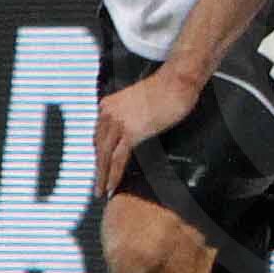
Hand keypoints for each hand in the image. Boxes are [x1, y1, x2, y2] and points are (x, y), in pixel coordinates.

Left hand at [92, 66, 200, 201]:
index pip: (98, 134)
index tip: (100, 166)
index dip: (99, 153)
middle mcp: (108, 113)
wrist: (177, 81)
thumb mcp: (142, 102)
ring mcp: (118, 122)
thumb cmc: (167, 88)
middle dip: (97, 167)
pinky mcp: (131, 132)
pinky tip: (112, 186)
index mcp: (108, 104)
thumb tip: (136, 128)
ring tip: (101, 191)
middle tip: (97, 184)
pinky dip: (113, 174)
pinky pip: (118, 158)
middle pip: (98, 146)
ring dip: (101, 176)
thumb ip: (133, 115)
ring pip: (104, 155)